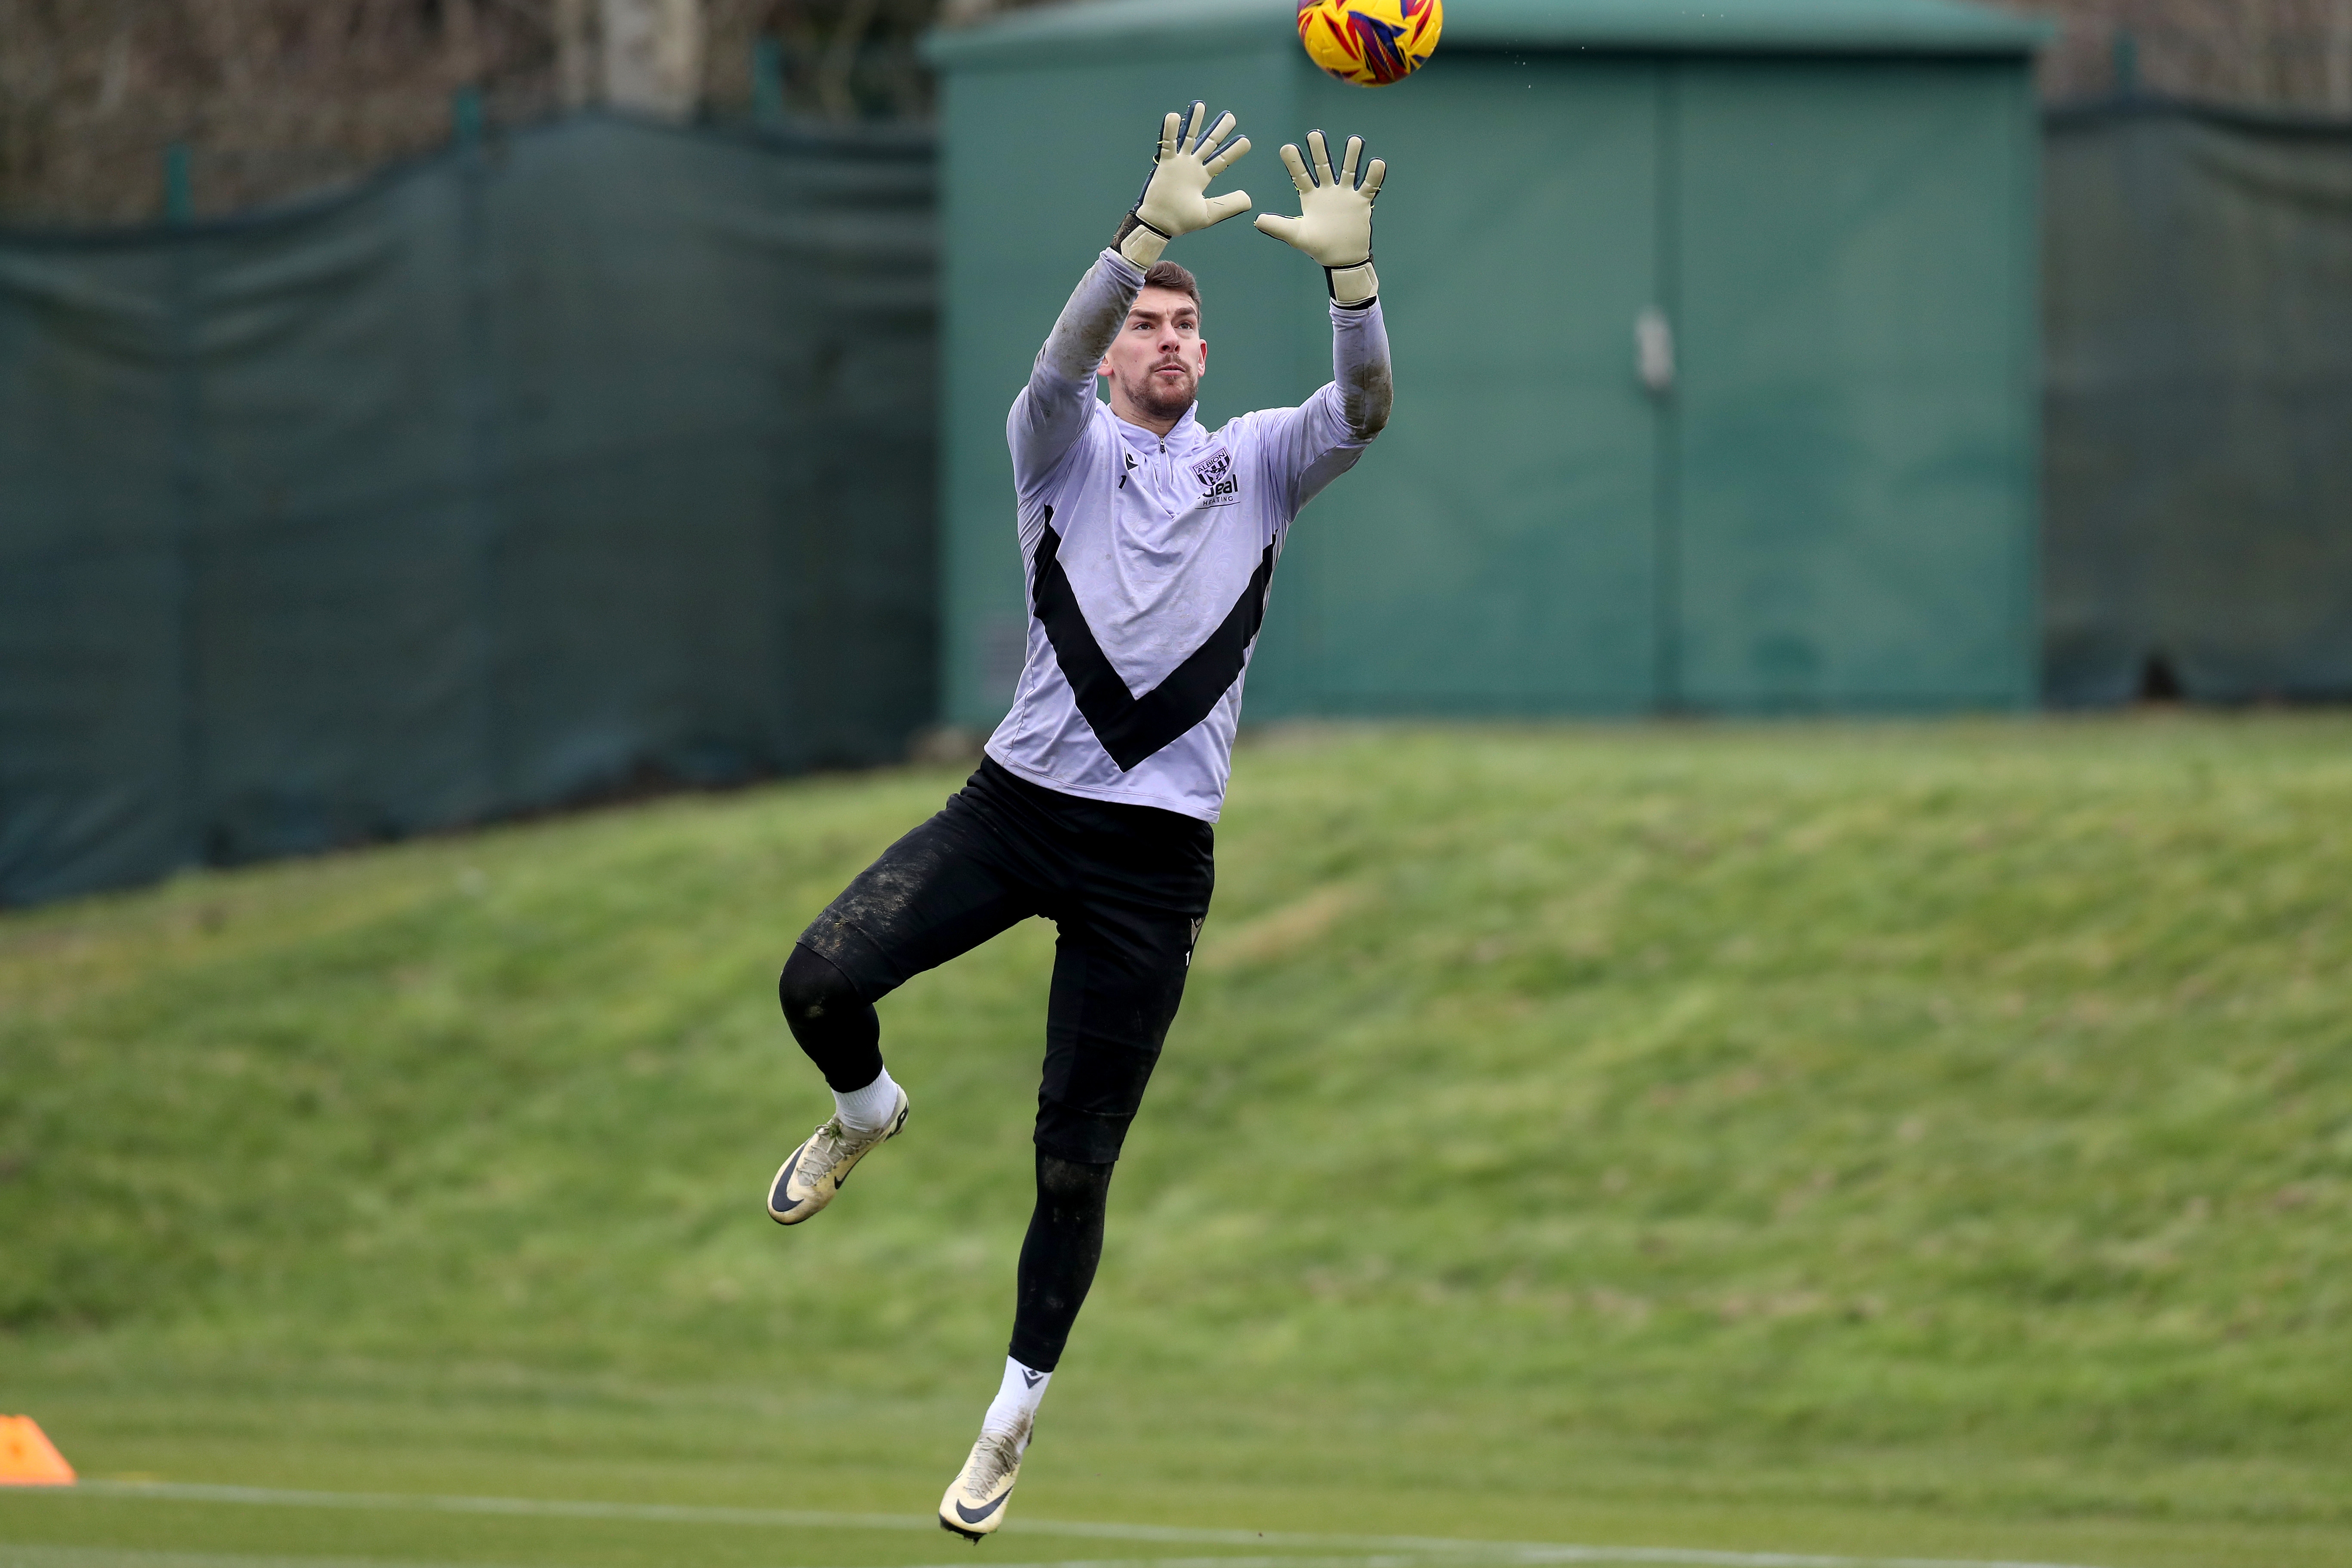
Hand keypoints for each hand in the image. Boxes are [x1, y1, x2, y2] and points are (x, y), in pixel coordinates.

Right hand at [1112, 101, 1251, 266]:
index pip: (1222, 161)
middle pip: (1209, 144)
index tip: (1246, 141)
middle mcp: (1192, 167)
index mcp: (1203, 178)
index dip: (1234, 151)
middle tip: (1230, 117)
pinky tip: (1174, 115)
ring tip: (1201, 105)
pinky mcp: (1165, 163)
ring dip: (1195, 122)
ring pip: (1189, 138)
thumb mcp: (1210, 213)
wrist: (1161, 224)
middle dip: (1219, 130)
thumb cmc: (1182, 221)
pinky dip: (1170, 130)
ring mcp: (1179, 163)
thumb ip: (1229, 205)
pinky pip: (1168, 143)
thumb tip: (1250, 200)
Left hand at [1252, 130, 1384, 305]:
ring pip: (1348, 171)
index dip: (1294, 163)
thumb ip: (1278, 226)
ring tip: (1354, 141)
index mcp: (1309, 197)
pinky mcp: (1361, 202)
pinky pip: (1368, 186)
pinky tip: (1376, 162)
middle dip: (1319, 151)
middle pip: (1323, 166)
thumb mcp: (1296, 236)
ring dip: (1351, 156)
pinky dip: (1373, 175)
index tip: (1286, 147)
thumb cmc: (1317, 247)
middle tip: (1314, 135)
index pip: (1301, 176)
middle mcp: (1327, 191)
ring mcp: (1345, 195)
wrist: (1341, 259)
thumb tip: (1257, 220)